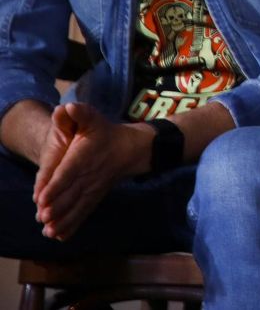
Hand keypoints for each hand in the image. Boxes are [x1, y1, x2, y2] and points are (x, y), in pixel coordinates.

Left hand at [33, 103, 149, 240]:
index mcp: (85, 156)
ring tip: (49, 232)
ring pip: (76, 206)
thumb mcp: (93, 118)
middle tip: (43, 217)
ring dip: (63, 220)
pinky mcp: (95, 197)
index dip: (55, 185)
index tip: (42, 198)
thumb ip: (80, 113)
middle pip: (71, 193)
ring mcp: (93, 188)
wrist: (131, 149)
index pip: (68, 172)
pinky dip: (72, 225)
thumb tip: (67, 107)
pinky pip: (84, 213)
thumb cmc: (105, 133)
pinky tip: (60, 237)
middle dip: (57, 207)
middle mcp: (89, 174)